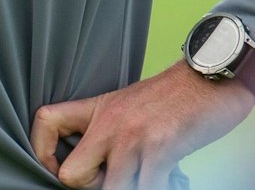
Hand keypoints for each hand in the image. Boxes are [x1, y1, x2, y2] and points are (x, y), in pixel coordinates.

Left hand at [30, 61, 253, 189]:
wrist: (212, 76)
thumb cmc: (175, 97)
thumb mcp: (128, 105)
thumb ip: (107, 130)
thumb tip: (97, 164)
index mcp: (97, 109)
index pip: (45, 121)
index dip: (42, 151)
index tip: (58, 165)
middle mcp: (109, 124)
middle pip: (71, 176)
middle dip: (89, 187)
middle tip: (112, 179)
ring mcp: (133, 138)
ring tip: (140, 178)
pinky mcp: (162, 150)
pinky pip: (145, 188)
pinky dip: (152, 189)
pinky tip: (163, 180)